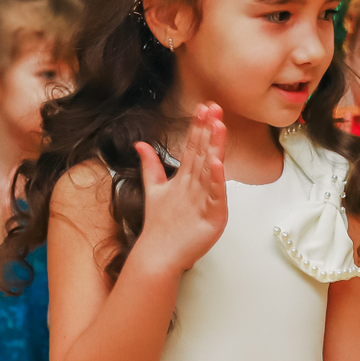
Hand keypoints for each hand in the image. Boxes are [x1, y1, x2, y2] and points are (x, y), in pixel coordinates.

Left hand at [133, 103, 226, 274]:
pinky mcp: (213, 216)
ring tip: (219, 126)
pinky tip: (217, 164)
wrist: (160, 253)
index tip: (202, 108)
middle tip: (215, 108)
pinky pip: (215, 195)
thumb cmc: (161, 225)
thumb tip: (140, 143)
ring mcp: (207, 200)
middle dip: (210, 130)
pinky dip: (216, 180)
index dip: (198, 128)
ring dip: (216, 147)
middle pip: (204, 153)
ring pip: (211, 169)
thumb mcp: (154, 189)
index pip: (194, 147)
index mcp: (187, 178)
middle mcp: (199, 186)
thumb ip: (151, 166)